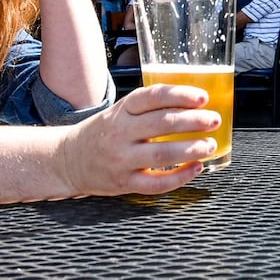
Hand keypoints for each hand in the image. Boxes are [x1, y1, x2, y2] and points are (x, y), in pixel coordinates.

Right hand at [56, 83, 222, 195]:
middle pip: (161, 124)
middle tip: (213, 120)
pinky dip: (179, 177)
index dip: (180, 95)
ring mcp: (121, 160)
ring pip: (161, 155)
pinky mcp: (123, 184)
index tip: (203, 97)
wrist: (66, 160)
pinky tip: (195, 168)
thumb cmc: (102, 133)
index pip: (154, 97)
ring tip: (209, 145)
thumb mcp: (120, 112)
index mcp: (122, 110)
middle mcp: (120, 133)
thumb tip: (194, 105)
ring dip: (191, 149)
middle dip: (193, 121)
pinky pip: (155, 184)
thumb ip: (150, 108)